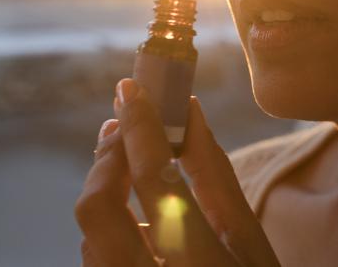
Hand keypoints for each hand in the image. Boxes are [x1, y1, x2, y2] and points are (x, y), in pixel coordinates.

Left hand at [75, 78, 279, 266]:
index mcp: (202, 264)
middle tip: (121, 125)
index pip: (157, 180)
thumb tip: (189, 110)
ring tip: (126, 159)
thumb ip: (214, 172)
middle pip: (99, 209)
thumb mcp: (248, 239)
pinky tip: (133, 214)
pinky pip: (95, 257)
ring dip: (105, 189)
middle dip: (107, 158)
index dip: (141, 127)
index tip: (130, 89)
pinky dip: (109, 224)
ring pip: (89, 235)